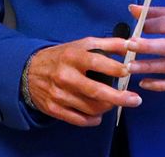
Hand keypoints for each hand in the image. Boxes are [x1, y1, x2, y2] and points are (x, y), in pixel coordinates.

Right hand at [25, 37, 140, 126]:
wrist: (29, 71)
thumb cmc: (62, 56)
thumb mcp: (82, 44)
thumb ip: (108, 44)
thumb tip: (131, 45)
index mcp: (73, 57)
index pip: (97, 63)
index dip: (115, 69)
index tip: (129, 72)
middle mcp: (65, 76)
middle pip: (96, 91)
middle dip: (119, 97)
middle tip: (135, 100)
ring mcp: (59, 94)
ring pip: (90, 107)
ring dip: (107, 107)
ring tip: (115, 103)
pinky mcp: (54, 108)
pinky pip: (78, 119)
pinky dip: (92, 119)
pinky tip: (99, 115)